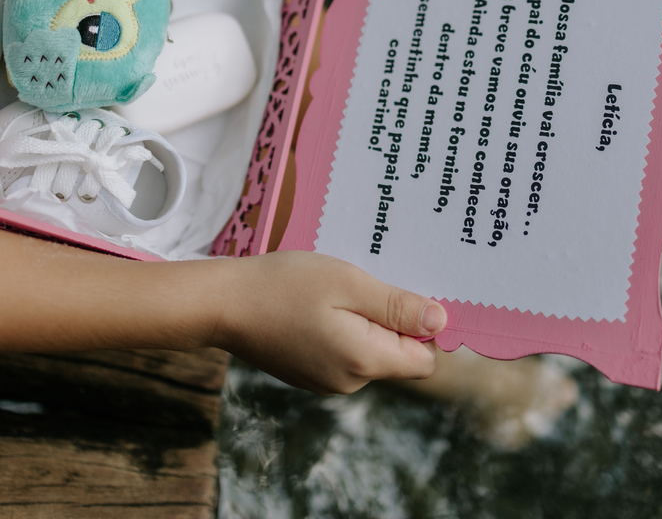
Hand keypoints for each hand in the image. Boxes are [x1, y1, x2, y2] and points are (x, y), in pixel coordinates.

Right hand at [212, 250, 447, 393]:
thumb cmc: (284, 286)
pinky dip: (339, 327)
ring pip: (368, 351)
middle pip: (396, 355)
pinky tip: (316, 303)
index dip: (422, 328)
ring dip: (362, 320)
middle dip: (389, 319)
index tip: (404, 293)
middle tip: (363, 281)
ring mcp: (325, 381)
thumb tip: (440, 322)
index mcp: (364, 361)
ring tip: (333, 289)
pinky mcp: (307, 373)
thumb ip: (396, 306)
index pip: (422, 359)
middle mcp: (348, 381)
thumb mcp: (347, 283)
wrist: (221, 304)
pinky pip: (342, 352)